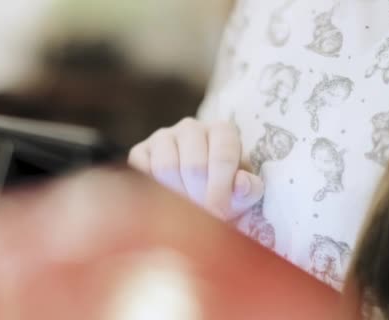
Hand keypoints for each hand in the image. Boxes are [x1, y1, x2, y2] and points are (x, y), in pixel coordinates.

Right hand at [128, 118, 263, 219]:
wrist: (192, 198)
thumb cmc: (223, 194)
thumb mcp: (242, 195)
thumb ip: (249, 190)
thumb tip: (241, 184)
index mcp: (221, 131)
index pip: (223, 156)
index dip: (221, 190)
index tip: (220, 215)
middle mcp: (191, 127)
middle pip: (194, 165)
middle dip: (199, 198)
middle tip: (202, 217)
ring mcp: (163, 137)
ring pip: (166, 167)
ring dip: (176, 196)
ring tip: (185, 211)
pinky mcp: (139, 151)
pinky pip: (142, 171)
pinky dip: (153, 192)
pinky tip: (165, 202)